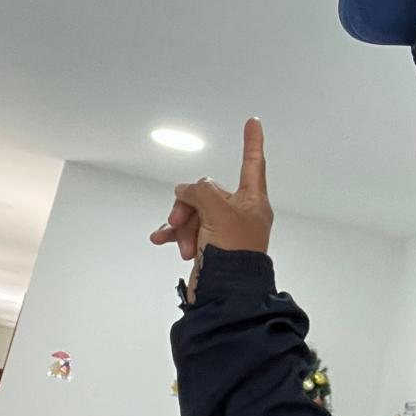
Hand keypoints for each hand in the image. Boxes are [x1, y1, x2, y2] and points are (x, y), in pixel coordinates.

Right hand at [150, 118, 272, 275]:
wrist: (225, 293)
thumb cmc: (234, 253)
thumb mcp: (218, 212)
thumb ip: (201, 191)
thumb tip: (186, 191)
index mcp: (253, 201)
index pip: (252, 163)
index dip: (252, 141)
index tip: (253, 122)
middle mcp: (240, 212)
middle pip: (209, 191)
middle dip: (189, 203)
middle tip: (182, 218)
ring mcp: (223, 229)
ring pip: (194, 211)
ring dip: (181, 221)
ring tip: (174, 234)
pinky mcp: (208, 245)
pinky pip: (187, 230)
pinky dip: (174, 234)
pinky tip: (162, 238)